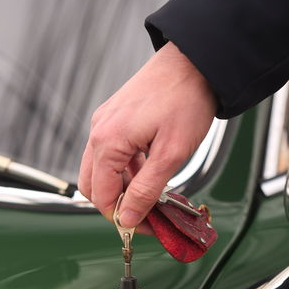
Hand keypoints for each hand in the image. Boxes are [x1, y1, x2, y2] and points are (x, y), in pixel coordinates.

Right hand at [78, 42, 215, 231]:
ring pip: (102, 169)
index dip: (122, 218)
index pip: (101, 196)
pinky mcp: (116, 117)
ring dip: (123, 187)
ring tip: (154, 194)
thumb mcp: (171, 154)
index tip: (146, 228)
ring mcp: (106, 122)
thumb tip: (128, 218)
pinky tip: (150, 173)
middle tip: (147, 216)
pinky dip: (126, 169)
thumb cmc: (186, 99)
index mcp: (108, 142)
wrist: (195, 61)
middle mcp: (99, 131)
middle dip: (117, 204)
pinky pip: (112, 152)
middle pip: (93, 184)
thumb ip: (146, 190)